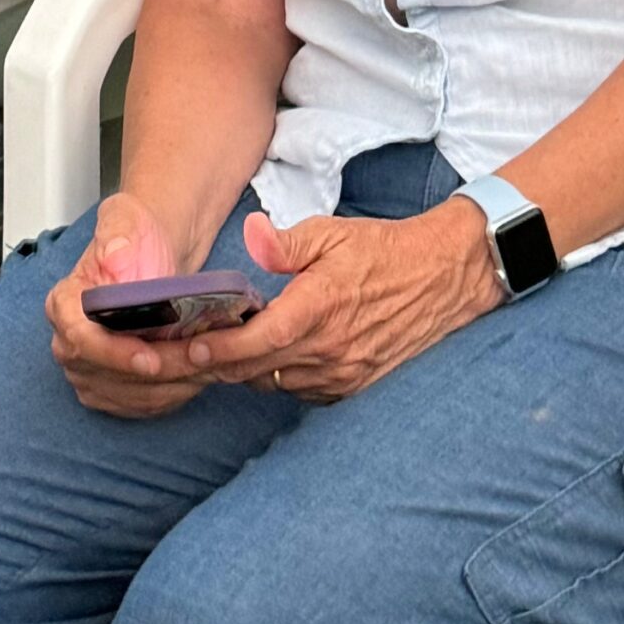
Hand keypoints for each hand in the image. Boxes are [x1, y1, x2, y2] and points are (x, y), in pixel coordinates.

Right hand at [44, 193, 207, 418]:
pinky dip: (174, 395)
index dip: (115, 354)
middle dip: (158, 372)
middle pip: (108, 374)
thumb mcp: (124, 218)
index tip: (151, 358)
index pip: (80, 339)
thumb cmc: (136, 236)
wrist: (153, 254)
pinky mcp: (113, 390)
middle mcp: (69, 344)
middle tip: (199, 360)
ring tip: (209, 366)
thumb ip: (117, 234)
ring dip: (172, 386)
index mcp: (64, 304)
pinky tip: (199, 376)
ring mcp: (89, 371)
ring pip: (131, 395)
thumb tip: (115, 256)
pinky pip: (144, 404)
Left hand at [191, 203, 500, 402]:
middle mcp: (330, 349)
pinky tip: (266, 356)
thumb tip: (251, 235)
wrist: (441, 278)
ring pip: (275, 383)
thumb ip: (285, 243)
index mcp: (319, 307)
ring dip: (247, 370)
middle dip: (216, 365)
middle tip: (181, 354)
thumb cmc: (381, 250)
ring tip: (220, 350)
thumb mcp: (331, 233)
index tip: (187, 348)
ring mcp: (343, 374)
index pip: (257, 341)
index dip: (217, 350)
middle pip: (256, 370)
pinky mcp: (353, 386)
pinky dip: (278, 376)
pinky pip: (300, 391)